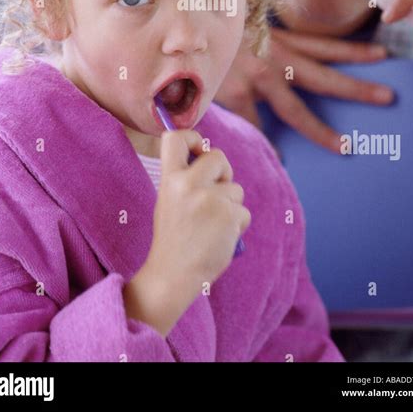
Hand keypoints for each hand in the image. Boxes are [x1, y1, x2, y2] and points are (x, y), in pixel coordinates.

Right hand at [136, 129, 249, 334]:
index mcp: (170, 179)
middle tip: (216, 191)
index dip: (192, 137)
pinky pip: (243, 212)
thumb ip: (187, 178)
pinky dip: (236, 224)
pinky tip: (220, 237)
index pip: (176, 138)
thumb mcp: (169, 200)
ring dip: (230, 205)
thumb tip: (212, 157)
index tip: (198, 150)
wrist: (174, 274)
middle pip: (218, 157)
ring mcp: (211, 200)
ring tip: (211, 225)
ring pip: (235, 189)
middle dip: (224, 172)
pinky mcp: (229, 216)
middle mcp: (189, 185)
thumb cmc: (173, 237)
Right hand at [215, 31, 392, 153]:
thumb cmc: (210, 24)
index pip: (323, 45)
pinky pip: (257, 125)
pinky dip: (268, 143)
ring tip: (346, 146)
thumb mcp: (239, 23)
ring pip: (296, 108)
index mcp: (277, 38)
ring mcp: (256, 75)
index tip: (380, 55)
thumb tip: (264, 55)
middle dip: (356, 87)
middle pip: (323, 76)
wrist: (183, 25)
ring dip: (322, 130)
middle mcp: (273, 55)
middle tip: (386, 97)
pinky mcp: (235, 92)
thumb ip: (255, 38)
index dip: (352, 51)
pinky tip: (281, 160)